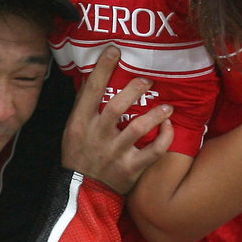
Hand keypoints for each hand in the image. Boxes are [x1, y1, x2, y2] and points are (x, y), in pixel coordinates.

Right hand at [60, 46, 174, 194]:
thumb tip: (98, 75)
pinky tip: (168, 127)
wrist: (82, 192)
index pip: (91, 90)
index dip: (103, 68)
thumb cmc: (79, 154)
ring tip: (167, 107)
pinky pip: (154, 151)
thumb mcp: (73, 129)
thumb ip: (85, 106)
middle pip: (117, 106)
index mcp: (80, 123)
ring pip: (139, 128)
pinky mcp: (131, 168)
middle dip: (134, 90)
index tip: (115, 50)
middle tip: (148, 81)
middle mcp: (97, 136)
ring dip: (156, 114)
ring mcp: (115, 153)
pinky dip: (165, 138)